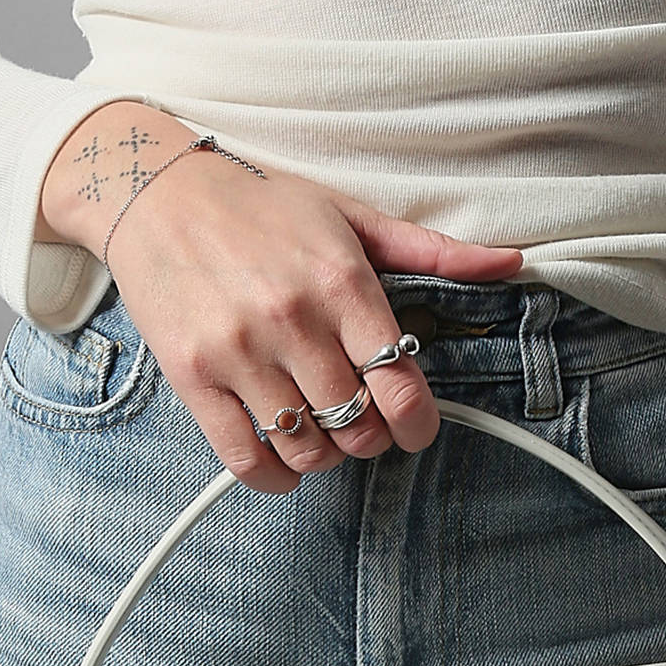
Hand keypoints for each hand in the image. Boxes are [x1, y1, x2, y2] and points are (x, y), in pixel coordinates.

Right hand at [37, 101, 524, 490]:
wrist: (154, 189)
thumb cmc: (262, 204)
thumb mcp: (350, 215)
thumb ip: (430, 250)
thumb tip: (511, 263)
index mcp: (341, 281)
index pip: (399, 384)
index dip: (418, 422)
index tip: (416, 426)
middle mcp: (291, 319)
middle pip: (357, 426)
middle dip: (371, 437)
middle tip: (365, 424)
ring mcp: (237, 351)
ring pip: (306, 449)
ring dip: (324, 457)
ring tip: (322, 432)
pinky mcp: (192, 376)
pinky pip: (246, 458)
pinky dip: (275, 476)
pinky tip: (285, 461)